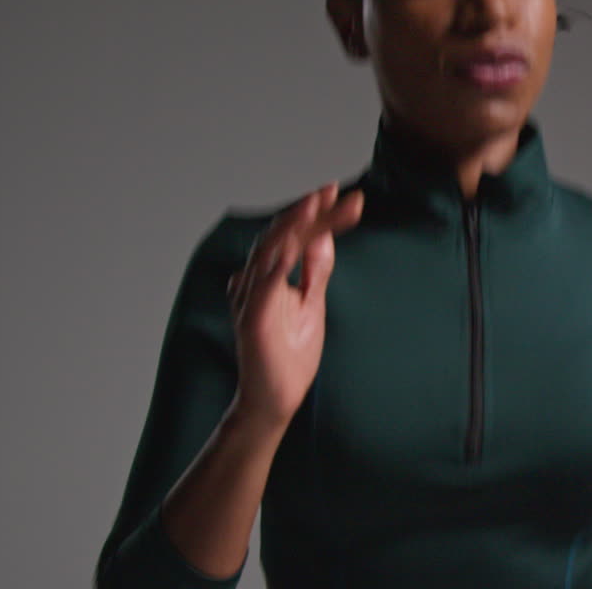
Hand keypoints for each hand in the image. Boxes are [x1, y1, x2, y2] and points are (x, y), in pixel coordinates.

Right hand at [226, 181, 363, 429]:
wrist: (273, 401)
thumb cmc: (288, 356)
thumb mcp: (310, 304)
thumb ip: (315, 271)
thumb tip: (324, 236)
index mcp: (268, 276)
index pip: (293, 236)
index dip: (315, 215)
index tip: (341, 196)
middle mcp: (254, 280)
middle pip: (282, 234)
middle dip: (309, 211)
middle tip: (335, 191)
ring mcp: (250, 298)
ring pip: (271, 248)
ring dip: (295, 223)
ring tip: (318, 201)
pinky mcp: (253, 317)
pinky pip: (265, 280)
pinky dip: (281, 257)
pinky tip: (298, 238)